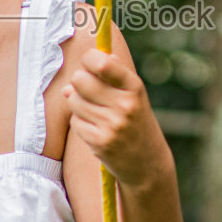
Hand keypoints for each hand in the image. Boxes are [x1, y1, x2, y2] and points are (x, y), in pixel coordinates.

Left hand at [62, 48, 168, 189]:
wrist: (148, 163)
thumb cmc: (137, 122)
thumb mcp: (134, 95)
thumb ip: (114, 74)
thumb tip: (87, 63)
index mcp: (134, 88)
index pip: (102, 64)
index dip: (88, 59)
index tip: (89, 63)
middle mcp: (125, 105)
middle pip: (80, 80)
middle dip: (79, 82)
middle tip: (87, 89)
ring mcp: (112, 125)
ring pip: (73, 101)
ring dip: (77, 103)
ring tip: (93, 110)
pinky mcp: (100, 143)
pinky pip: (75, 122)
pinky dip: (80, 122)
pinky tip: (94, 127)